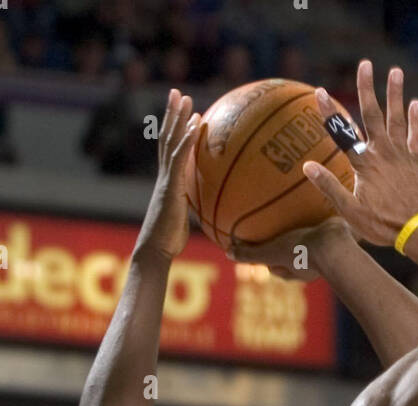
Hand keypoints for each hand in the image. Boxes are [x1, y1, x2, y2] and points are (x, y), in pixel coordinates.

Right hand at [134, 90, 199, 261]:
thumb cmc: (169, 242)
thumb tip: (212, 210)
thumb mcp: (186, 221)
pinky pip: (179, 160)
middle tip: (178, 93)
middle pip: (166, 138)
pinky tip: (193, 126)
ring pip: (170, 143)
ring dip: (178, 119)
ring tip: (185, 98)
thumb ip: (194, 210)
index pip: (170, 150)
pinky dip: (186, 141)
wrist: (155, 250)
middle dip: (172, 114)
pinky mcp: (171, 188)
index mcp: (168, 182)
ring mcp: (166, 180)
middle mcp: (164, 176)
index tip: (185, 113)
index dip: (176, 130)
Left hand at [227, 217, 353, 280]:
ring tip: (294, 208)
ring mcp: (325, 250)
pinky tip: (309, 194)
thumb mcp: (272, 252)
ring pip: (308, 237)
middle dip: (284, 244)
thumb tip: (228, 253)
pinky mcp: (335, 235)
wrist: (335, 244)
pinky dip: (315, 210)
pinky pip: (321, 221)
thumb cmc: (302, 252)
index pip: (276, 268)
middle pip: (292, 255)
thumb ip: (251, 253)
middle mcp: (311, 264)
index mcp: (296, 271)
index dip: (266, 260)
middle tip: (275, 229)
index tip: (258, 248)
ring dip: (301, 226)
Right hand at [300, 59, 417, 245]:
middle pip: (373, 114)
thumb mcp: (350, 212)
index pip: (343, 134)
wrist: (416, 231)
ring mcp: (402, 156)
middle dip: (367, 88)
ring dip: (395, 94)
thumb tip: (307, 166)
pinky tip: (415, 103)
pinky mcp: (417, 163)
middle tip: (365, 64)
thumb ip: (330, 187)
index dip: (330, 113)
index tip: (320, 92)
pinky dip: (415, 120)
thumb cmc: (381, 225)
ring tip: (395, 71)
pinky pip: (416, 136)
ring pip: (397, 119)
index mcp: (364, 164)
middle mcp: (383, 153)